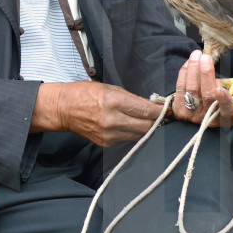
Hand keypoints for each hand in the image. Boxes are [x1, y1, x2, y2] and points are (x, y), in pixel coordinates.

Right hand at [31, 81, 164, 146]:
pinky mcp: (107, 144)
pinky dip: (132, 133)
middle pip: (147, 126)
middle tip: (161, 117)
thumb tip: (151, 106)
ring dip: (145, 128)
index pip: (147, 111)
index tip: (168, 110)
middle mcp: (114, 121)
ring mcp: (110, 135)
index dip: (161, 112)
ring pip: (139, 135)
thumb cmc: (86, 93)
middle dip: (156, 121)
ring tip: (146, 120)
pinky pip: (128, 139)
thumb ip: (132, 99)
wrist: (64, 109)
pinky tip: (130, 125)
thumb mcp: (111, 88)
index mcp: (115, 102)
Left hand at [172, 50, 232, 126]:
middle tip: (206, 57)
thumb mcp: (232, 100)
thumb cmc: (218, 105)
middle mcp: (208, 117)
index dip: (224, 100)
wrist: (197, 117)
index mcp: (225, 116)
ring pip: (192, 89)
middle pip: (207, 95)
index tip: (221, 90)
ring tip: (197, 54)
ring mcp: (192, 114)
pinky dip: (185, 73)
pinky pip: (181, 87)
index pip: (226, 110)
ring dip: (193, 69)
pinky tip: (189, 63)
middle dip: (206, 74)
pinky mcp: (179, 109)